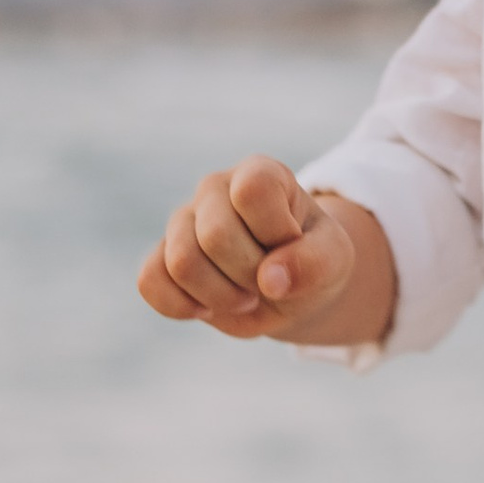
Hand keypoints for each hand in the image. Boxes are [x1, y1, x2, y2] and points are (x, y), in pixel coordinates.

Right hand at [136, 157, 390, 345]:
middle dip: (249, 275)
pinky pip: (149, 281)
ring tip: (246, 296)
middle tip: (270, 282)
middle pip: (215, 236)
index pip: (252, 191)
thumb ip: (314, 262)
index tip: (293, 244)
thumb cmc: (312, 262)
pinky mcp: (161, 258)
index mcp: (259, 173)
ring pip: (181, 262)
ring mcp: (182, 221)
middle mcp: (214, 188)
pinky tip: (208, 308)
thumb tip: (270, 280)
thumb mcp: (334, 260)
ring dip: (221, 297)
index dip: (274, 232)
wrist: (290, 291)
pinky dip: (181, 306)